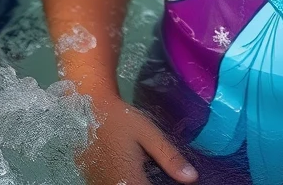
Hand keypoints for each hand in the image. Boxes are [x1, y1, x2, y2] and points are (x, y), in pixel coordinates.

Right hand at [79, 93, 196, 184]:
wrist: (91, 106)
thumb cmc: (121, 117)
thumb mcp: (148, 132)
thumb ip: (168, 156)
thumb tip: (191, 177)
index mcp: (129, 179)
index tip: (171, 181)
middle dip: (148, 183)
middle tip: (154, 172)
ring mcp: (101, 183)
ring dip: (136, 182)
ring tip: (144, 171)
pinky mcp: (94, 179)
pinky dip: (126, 180)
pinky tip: (132, 172)